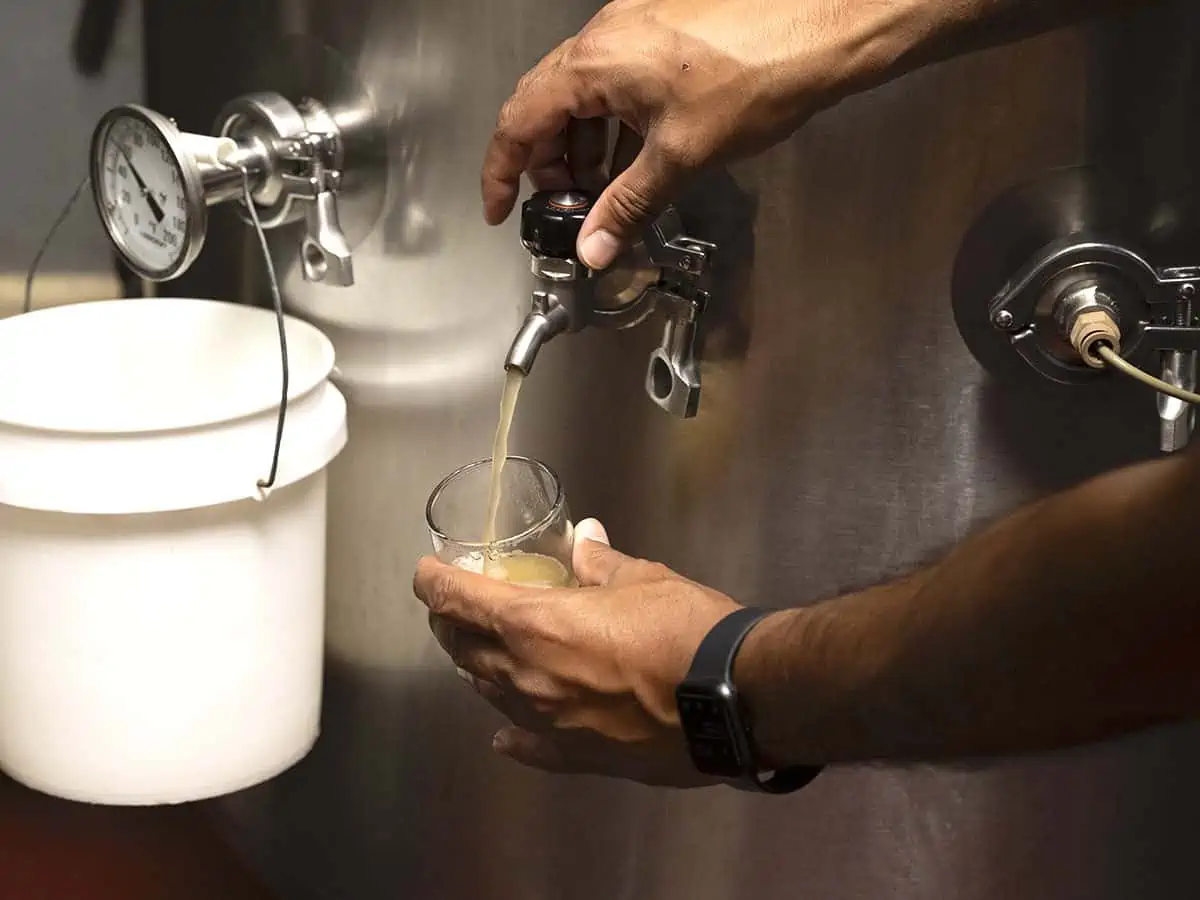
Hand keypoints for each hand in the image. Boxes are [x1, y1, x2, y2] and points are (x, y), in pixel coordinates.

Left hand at [412, 519, 741, 785]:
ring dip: (478, 665)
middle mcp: (524, 677)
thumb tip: (584, 535)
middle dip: (452, 621)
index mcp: (534, 624)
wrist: (734, 700)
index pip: (457, 600)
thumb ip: (600, 561)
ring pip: (487, 692)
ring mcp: (545, 723)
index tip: (427, 570)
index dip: (434, 581)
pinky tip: (504, 735)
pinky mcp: (574, 757)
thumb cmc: (685, 628)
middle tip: (460, 603)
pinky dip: (511, 732)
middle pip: (460, 648)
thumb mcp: (642, 578)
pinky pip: (527, 746)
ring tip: (484, 649)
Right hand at [481, 0, 923, 267]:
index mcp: (594, 62)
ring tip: (600, 192)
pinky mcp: (662, 33)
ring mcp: (633, 29)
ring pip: (582, 95)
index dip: (502, 171)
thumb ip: (628, 206)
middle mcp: (605, 37)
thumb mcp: (680, 157)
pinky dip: (611, 125)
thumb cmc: (758, 75)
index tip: (500, 208)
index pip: (519, 120)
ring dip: (582, 146)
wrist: (820, 29)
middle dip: (546, 164)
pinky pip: (615, 83)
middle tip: (561, 208)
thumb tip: (595, 246)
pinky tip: (633, 159)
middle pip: (546, 106)